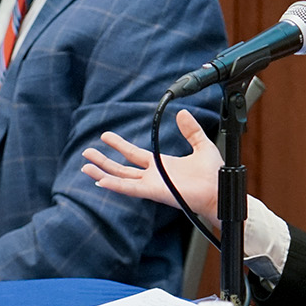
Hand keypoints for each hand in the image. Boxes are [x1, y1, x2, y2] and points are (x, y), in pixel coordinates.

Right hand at [81, 108, 221, 223]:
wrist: (220, 191)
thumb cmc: (213, 175)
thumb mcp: (202, 145)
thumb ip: (191, 131)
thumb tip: (182, 113)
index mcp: (161, 165)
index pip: (133, 154)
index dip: (119, 145)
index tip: (105, 136)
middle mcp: (153, 176)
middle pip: (121, 168)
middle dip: (103, 160)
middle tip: (87, 152)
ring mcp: (151, 185)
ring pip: (120, 178)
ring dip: (102, 172)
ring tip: (85, 166)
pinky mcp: (154, 192)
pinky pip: (129, 188)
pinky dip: (114, 185)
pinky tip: (100, 181)